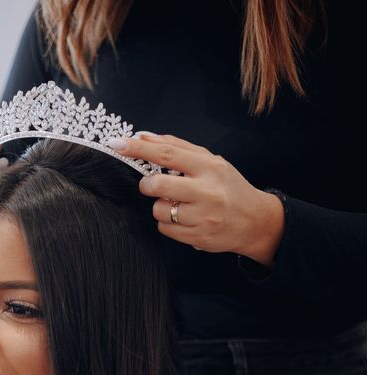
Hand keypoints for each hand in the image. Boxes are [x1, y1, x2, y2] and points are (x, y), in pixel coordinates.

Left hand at [109, 132, 283, 266]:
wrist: (256, 222)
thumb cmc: (228, 187)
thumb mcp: (210, 161)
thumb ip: (176, 147)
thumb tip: (143, 136)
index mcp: (209, 167)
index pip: (167, 154)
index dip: (139, 148)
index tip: (118, 144)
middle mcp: (207, 192)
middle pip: (157, 185)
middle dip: (147, 184)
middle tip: (152, 184)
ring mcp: (203, 217)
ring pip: (158, 210)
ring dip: (160, 206)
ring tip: (177, 204)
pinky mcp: (199, 237)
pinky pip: (165, 228)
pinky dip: (168, 222)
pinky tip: (183, 218)